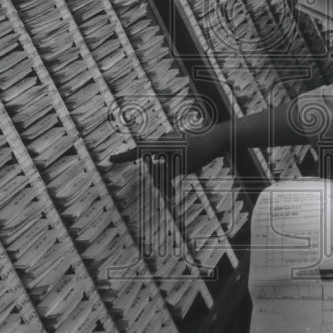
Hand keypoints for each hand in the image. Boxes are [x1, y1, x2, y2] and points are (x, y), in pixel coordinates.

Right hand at [108, 124, 229, 174]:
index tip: (111, 160)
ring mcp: (175, 140)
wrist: (221, 137)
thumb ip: (165, 174)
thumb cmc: (200, 150)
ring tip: (184, 183)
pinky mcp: (184, 142)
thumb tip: (156, 180)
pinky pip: (176, 157)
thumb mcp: (181, 167)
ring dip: (171, 173)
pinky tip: (195, 166)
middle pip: (154, 161)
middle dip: (160, 177)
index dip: (124, 157)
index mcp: (162, 144)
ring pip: (166, 161)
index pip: (138, 152)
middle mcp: (166, 140)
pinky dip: (179, 166)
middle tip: (169, 194)